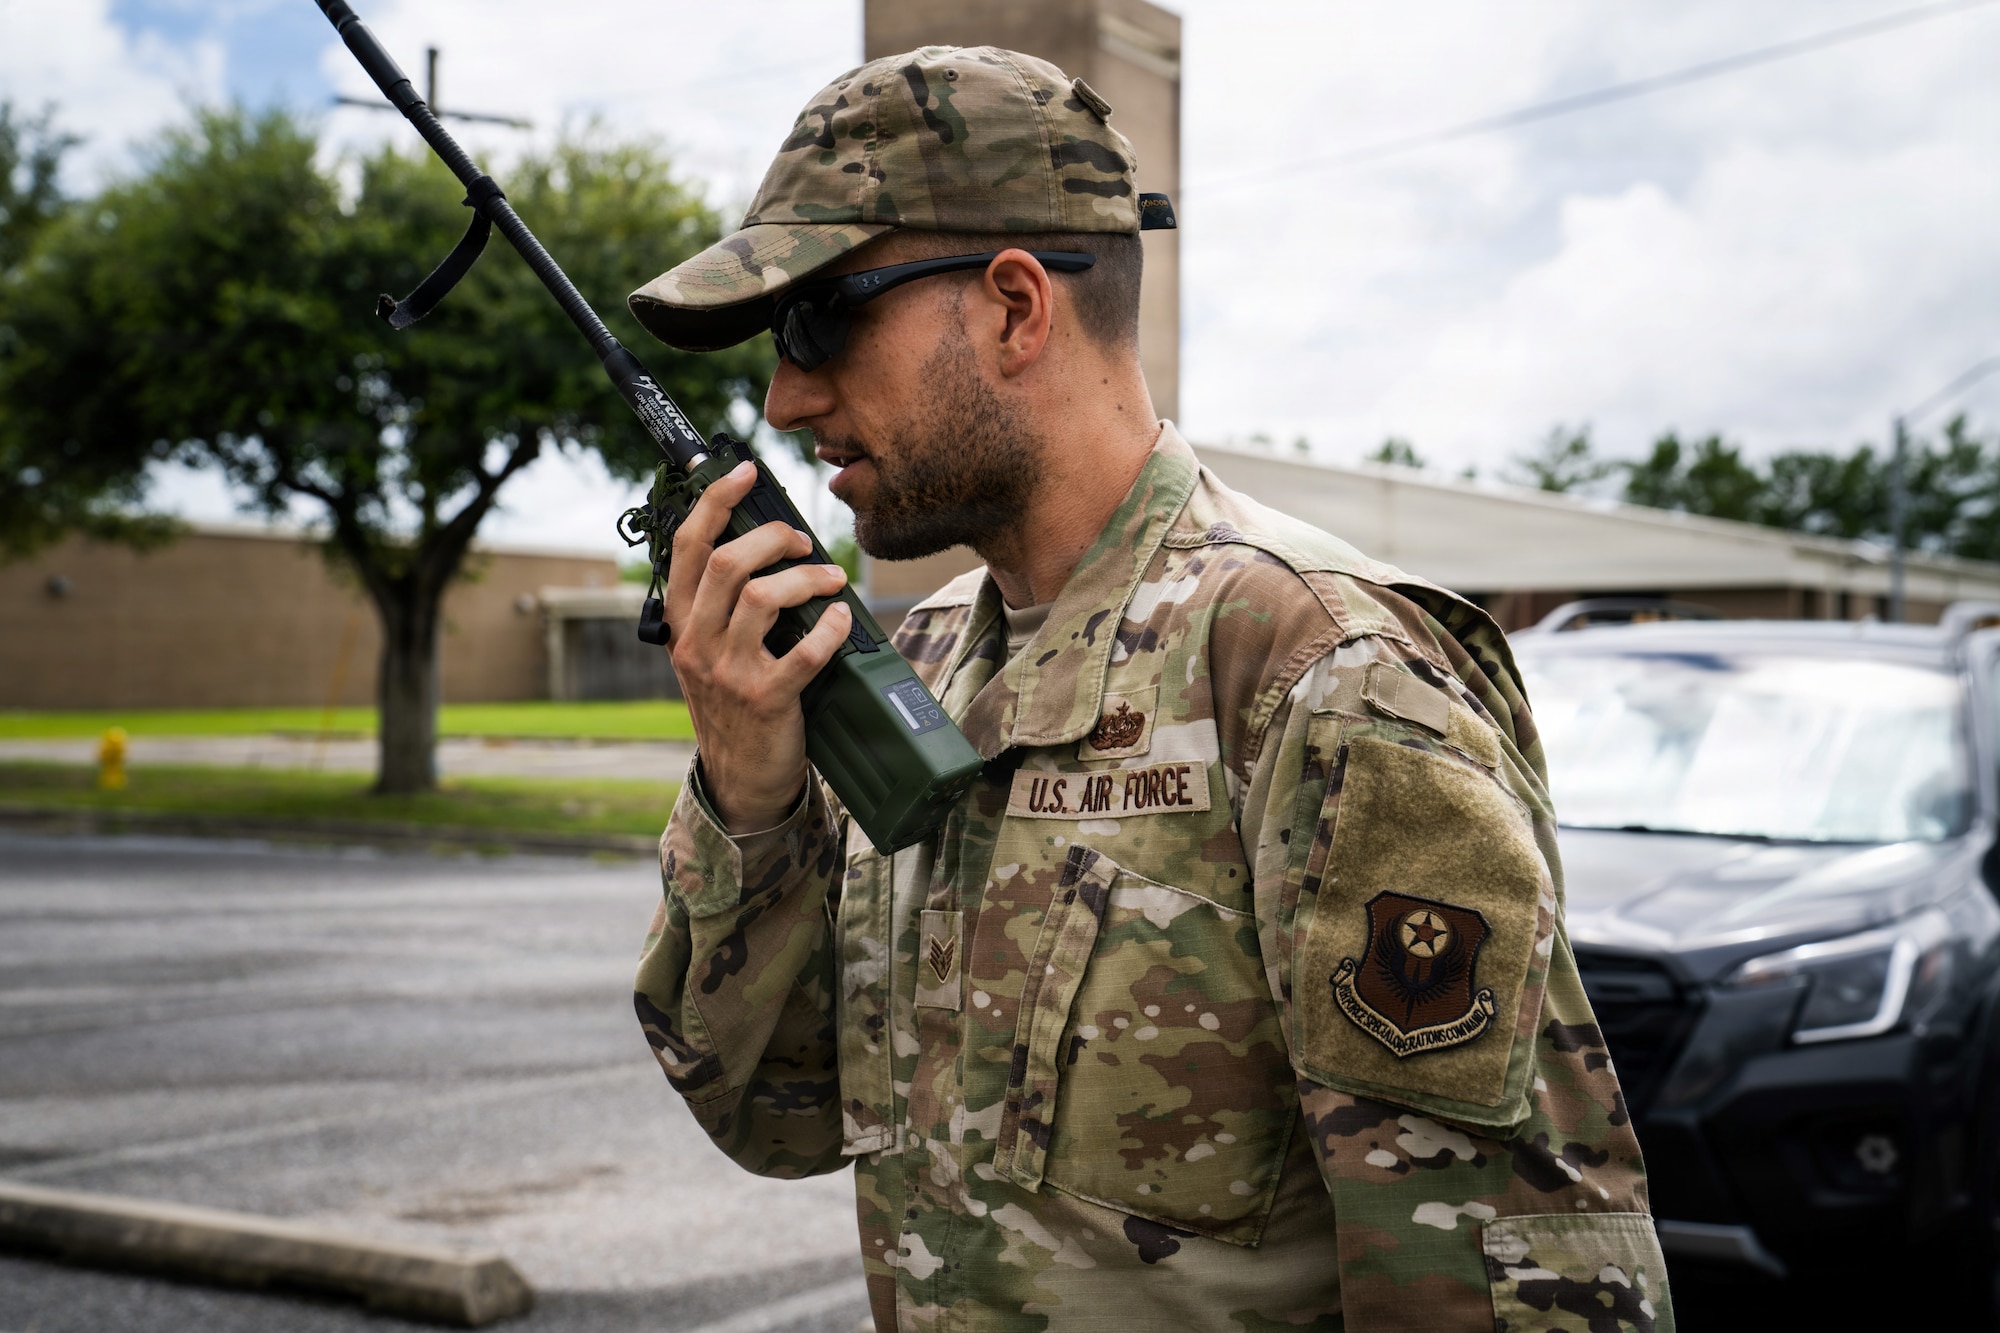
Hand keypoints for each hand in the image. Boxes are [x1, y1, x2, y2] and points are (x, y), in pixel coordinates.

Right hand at [665, 461, 852, 833]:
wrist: (740, 776)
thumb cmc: (733, 702)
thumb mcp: (708, 650)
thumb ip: (721, 605)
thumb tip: (767, 544)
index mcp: (680, 621)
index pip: (688, 545)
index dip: (716, 502)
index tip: (746, 473)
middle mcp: (696, 642)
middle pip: (727, 563)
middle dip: (773, 537)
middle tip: (804, 541)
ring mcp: (728, 673)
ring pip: (762, 598)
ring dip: (807, 578)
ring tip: (832, 579)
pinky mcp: (765, 700)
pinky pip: (803, 652)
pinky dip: (829, 629)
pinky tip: (841, 618)